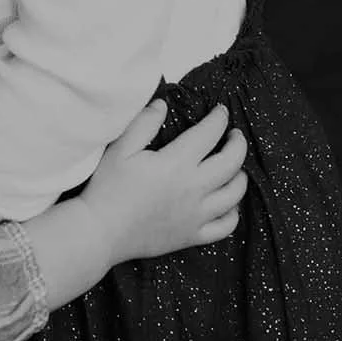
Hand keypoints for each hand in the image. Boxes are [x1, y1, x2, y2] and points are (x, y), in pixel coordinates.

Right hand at [80, 98, 247, 268]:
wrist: (101, 231)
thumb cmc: (108, 189)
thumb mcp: (120, 149)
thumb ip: (143, 123)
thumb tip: (163, 104)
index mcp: (176, 164)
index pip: (209, 134)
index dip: (219, 119)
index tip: (220, 111)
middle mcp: (194, 188)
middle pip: (232, 163)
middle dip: (238, 144)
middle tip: (234, 135)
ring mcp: (197, 215)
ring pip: (234, 194)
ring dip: (240, 176)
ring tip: (234, 167)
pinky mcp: (193, 235)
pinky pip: (226, 226)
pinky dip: (233, 213)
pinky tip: (227, 204)